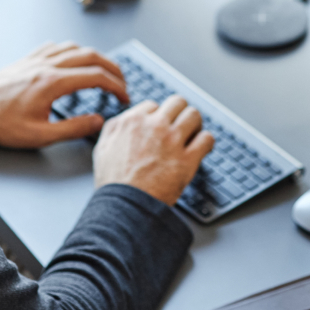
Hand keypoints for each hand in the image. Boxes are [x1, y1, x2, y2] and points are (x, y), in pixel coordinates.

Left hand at [0, 42, 128, 148]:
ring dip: (94, 57)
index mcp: (53, 83)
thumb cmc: (1, 124)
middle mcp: (47, 66)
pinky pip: (55, 47)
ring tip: (103, 70)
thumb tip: (98, 121)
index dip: (117, 86)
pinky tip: (73, 59)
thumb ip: (73, 128)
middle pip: (91, 56)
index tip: (124, 96)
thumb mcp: (40, 135)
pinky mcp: (27, 60)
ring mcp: (36, 59)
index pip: (96, 77)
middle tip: (122, 82)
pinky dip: (72, 50)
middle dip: (112, 68)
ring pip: (75, 47)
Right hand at [93, 96, 214, 204]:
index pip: (153, 106)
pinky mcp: (187, 159)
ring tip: (194, 133)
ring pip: (194, 115)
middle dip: (180, 112)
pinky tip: (202, 147)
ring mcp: (172, 141)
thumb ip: (114, 129)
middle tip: (181, 124)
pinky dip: (206, 142)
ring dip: (195, 124)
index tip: (162, 125)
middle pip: (177, 103)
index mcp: (132, 122)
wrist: (124, 206)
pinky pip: (207, 139)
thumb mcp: (102, 148)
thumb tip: (123, 121)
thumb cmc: (113, 183)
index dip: (159, 116)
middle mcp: (154, 126)